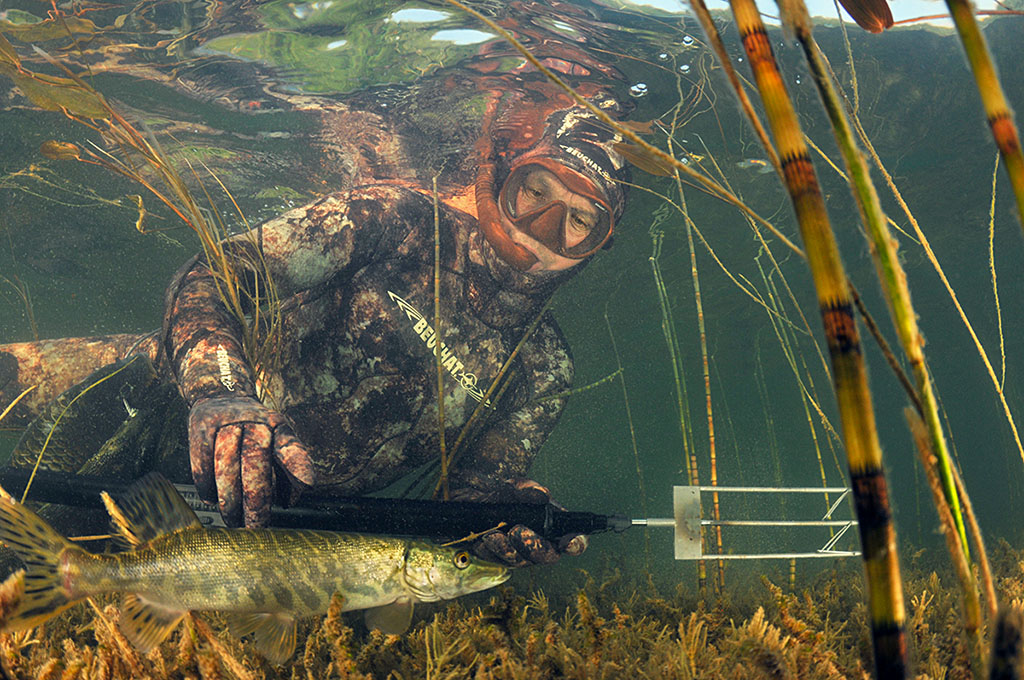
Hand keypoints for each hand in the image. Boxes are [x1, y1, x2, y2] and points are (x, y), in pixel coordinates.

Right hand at [188, 395, 313, 526]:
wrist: (220, 397)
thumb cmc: (254, 431)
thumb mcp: (276, 441)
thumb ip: (288, 469)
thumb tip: (289, 502)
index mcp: (277, 426)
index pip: (290, 444)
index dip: (298, 464)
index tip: (309, 485)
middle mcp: (254, 421)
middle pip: (254, 461)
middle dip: (256, 499)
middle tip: (257, 526)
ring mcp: (226, 421)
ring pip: (226, 464)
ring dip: (229, 498)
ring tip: (234, 520)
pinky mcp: (200, 427)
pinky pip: (201, 461)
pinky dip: (206, 484)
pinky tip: (211, 499)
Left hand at [470, 478, 587, 567]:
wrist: (474, 505)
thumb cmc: (503, 496)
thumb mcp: (513, 487)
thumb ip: (528, 488)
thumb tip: (543, 495)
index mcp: (555, 527)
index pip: (575, 540)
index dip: (576, 543)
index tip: (568, 542)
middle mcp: (542, 544)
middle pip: (548, 556)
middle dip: (534, 546)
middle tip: (517, 531)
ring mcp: (522, 555)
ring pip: (522, 562)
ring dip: (509, 549)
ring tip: (495, 534)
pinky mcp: (502, 560)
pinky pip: (500, 561)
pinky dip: (493, 550)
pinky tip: (486, 537)